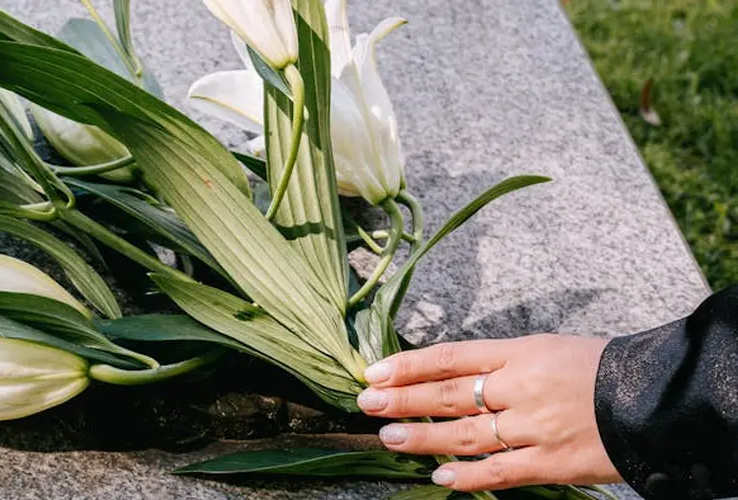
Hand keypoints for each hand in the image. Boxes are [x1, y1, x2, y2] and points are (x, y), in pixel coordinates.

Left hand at [357, 334, 622, 491]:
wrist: (656, 397)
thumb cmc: (599, 369)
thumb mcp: (547, 348)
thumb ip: (501, 364)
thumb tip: (449, 376)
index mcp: (520, 352)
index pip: (451, 356)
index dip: (409, 365)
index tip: (374, 371)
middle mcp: (521, 387)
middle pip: (449, 394)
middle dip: (403, 399)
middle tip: (367, 402)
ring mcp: (534, 427)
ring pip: (465, 435)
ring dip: (423, 438)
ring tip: (389, 436)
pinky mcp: (552, 463)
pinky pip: (500, 472)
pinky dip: (468, 477)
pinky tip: (440, 476)